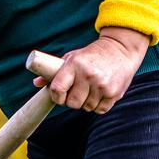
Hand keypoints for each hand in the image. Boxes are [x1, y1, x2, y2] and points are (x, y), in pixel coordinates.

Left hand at [34, 27, 149, 113]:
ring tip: (90, 90)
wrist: (121, 49)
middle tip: (76, 93)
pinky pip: (100, 110)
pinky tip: (99, 93)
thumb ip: (55, 72)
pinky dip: (98, 106)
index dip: (56, 96)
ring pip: (86, 108)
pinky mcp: (114, 92)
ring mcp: (102, 85)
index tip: (59, 94)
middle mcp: (88, 75)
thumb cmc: (91, 55)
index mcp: (74, 65)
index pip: (57, 89)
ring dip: (86, 103)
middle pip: (72, 103)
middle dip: (71, 101)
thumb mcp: (72, 58)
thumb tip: (36, 83)